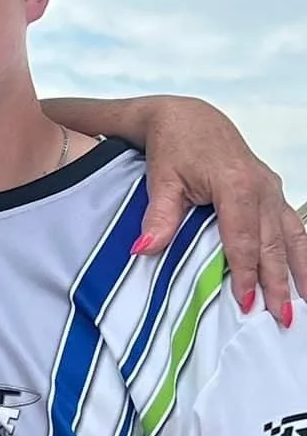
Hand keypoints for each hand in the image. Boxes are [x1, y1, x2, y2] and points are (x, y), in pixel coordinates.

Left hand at [134, 95, 306, 323]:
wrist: (187, 117)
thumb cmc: (172, 146)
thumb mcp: (160, 179)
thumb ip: (158, 216)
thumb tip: (145, 249)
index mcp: (235, 185)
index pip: (243, 239)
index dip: (246, 274)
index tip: (248, 304)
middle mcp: (261, 187)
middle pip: (273, 244)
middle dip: (279, 283)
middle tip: (282, 318)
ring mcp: (270, 188)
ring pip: (291, 236)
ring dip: (300, 270)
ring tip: (304, 303)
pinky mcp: (272, 190)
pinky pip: (291, 225)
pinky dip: (299, 251)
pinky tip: (304, 274)